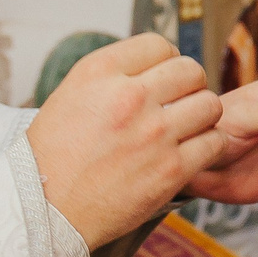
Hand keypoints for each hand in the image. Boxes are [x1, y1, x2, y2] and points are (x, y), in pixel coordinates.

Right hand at [29, 33, 223, 249]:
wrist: (43, 211)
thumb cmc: (52, 156)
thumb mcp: (70, 95)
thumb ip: (112, 76)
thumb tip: (153, 66)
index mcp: (99, 72)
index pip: (159, 44)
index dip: (165, 61)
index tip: (161, 80)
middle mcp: (129, 97)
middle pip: (191, 70)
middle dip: (189, 85)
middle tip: (179, 103)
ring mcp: (154, 134)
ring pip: (210, 104)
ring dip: (202, 115)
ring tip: (186, 128)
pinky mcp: (171, 170)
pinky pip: (214, 142)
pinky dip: (207, 145)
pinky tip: (190, 152)